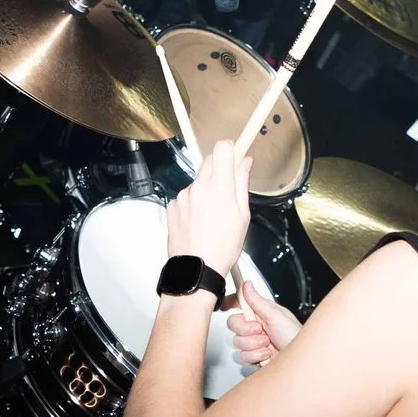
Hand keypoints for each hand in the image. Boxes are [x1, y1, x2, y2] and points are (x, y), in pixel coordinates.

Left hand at [165, 136, 251, 283]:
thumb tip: (245, 162)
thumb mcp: (242, 215)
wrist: (197, 268)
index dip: (230, 149)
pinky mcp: (172, 206)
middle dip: (219, 170)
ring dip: (206, 190)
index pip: (222, 148)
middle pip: (209, 162)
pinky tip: (198, 222)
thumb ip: (242, 184)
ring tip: (212, 215)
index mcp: (219, 187)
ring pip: (198, 181)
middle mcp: (198, 186)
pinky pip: (186, 196)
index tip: (235, 155)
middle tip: (227, 190)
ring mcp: (183, 196)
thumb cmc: (223, 246)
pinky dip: (193, 204)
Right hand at [227, 281, 301, 366]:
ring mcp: (254, 341)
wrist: (299, 359)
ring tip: (267, 344)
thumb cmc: (294, 335)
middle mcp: (256, 325)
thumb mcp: (276, 315)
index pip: (240, 303)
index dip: (230, 302)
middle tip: (260, 330)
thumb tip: (247, 284)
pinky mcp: (254, 355)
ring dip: (253, 344)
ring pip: (237, 341)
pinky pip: (243, 356)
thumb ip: (258, 301)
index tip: (226, 306)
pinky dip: (255, 356)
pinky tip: (266, 354)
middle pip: (234, 323)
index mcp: (261, 312)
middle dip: (246, 330)